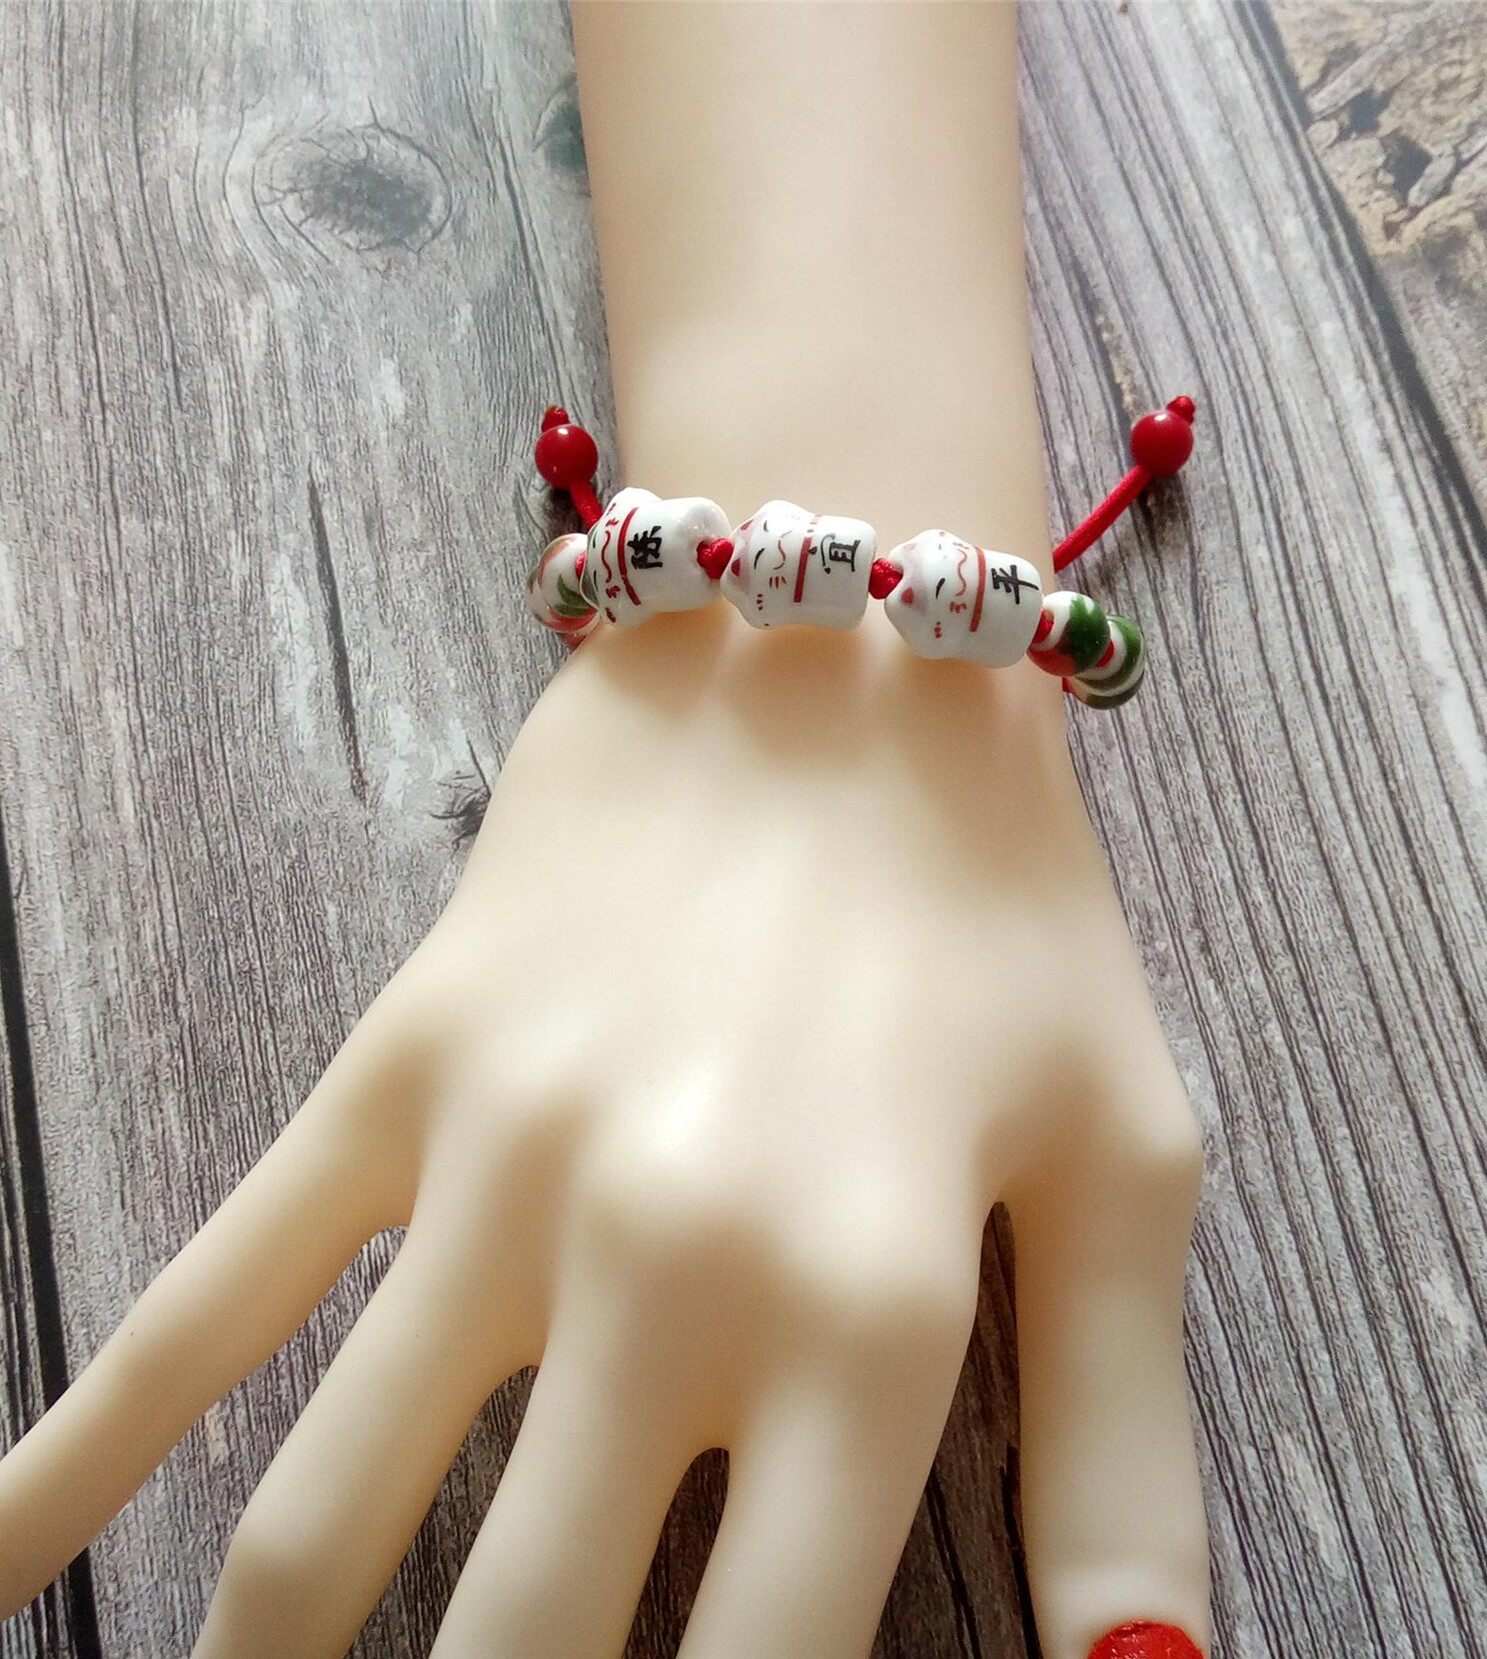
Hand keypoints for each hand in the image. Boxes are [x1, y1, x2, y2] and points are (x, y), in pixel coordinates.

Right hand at [0, 604, 1208, 1657]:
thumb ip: (1125, 1449)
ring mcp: (498, 1168)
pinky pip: (214, 1289)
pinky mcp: (394, 1077)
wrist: (836, 662)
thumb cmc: (1006, 918)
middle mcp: (661, 1265)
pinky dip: (83, 1444)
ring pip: (326, 1510)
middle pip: (524, 1645)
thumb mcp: (1124, 1167)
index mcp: (867, 1315)